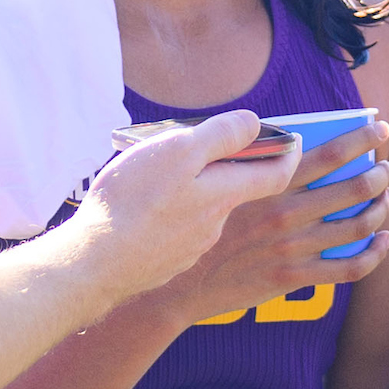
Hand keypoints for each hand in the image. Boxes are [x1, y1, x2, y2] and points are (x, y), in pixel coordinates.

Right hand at [72, 111, 298, 301]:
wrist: (94, 265)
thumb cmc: (134, 203)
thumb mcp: (179, 150)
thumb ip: (222, 135)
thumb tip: (255, 124)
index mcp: (224, 195)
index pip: (277, 175)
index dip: (288, 154)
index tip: (294, 139)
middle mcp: (215, 226)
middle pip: (235, 190)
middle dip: (230, 168)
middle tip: (207, 148)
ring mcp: (189, 248)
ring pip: (201, 211)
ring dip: (193, 193)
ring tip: (158, 177)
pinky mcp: (165, 263)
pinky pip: (176, 233)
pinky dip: (170, 218)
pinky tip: (144, 211)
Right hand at [154, 122, 388, 324]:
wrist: (174, 284)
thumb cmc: (189, 219)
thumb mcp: (208, 175)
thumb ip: (249, 154)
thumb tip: (287, 134)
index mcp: (269, 184)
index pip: (332, 154)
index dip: (363, 137)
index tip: (379, 127)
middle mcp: (287, 216)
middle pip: (355, 188)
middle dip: (380, 172)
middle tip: (387, 165)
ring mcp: (293, 250)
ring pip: (359, 225)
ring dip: (381, 206)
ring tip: (387, 195)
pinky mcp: (293, 279)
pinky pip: (350, 268)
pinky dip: (376, 252)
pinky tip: (385, 239)